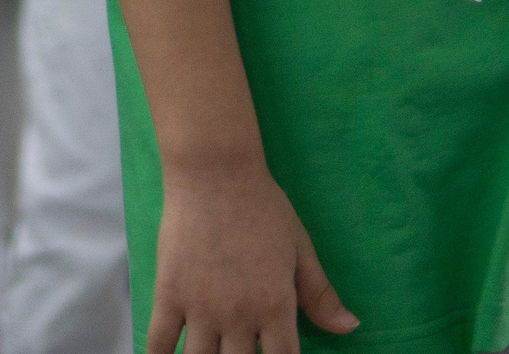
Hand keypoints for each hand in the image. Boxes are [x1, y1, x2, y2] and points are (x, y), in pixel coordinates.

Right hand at [147, 160, 355, 353]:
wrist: (214, 172)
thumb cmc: (262, 206)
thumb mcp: (299, 248)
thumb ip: (320, 294)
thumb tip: (349, 328)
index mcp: (275, 306)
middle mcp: (239, 315)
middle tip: (238, 351)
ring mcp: (200, 306)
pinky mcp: (168, 293)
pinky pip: (159, 341)